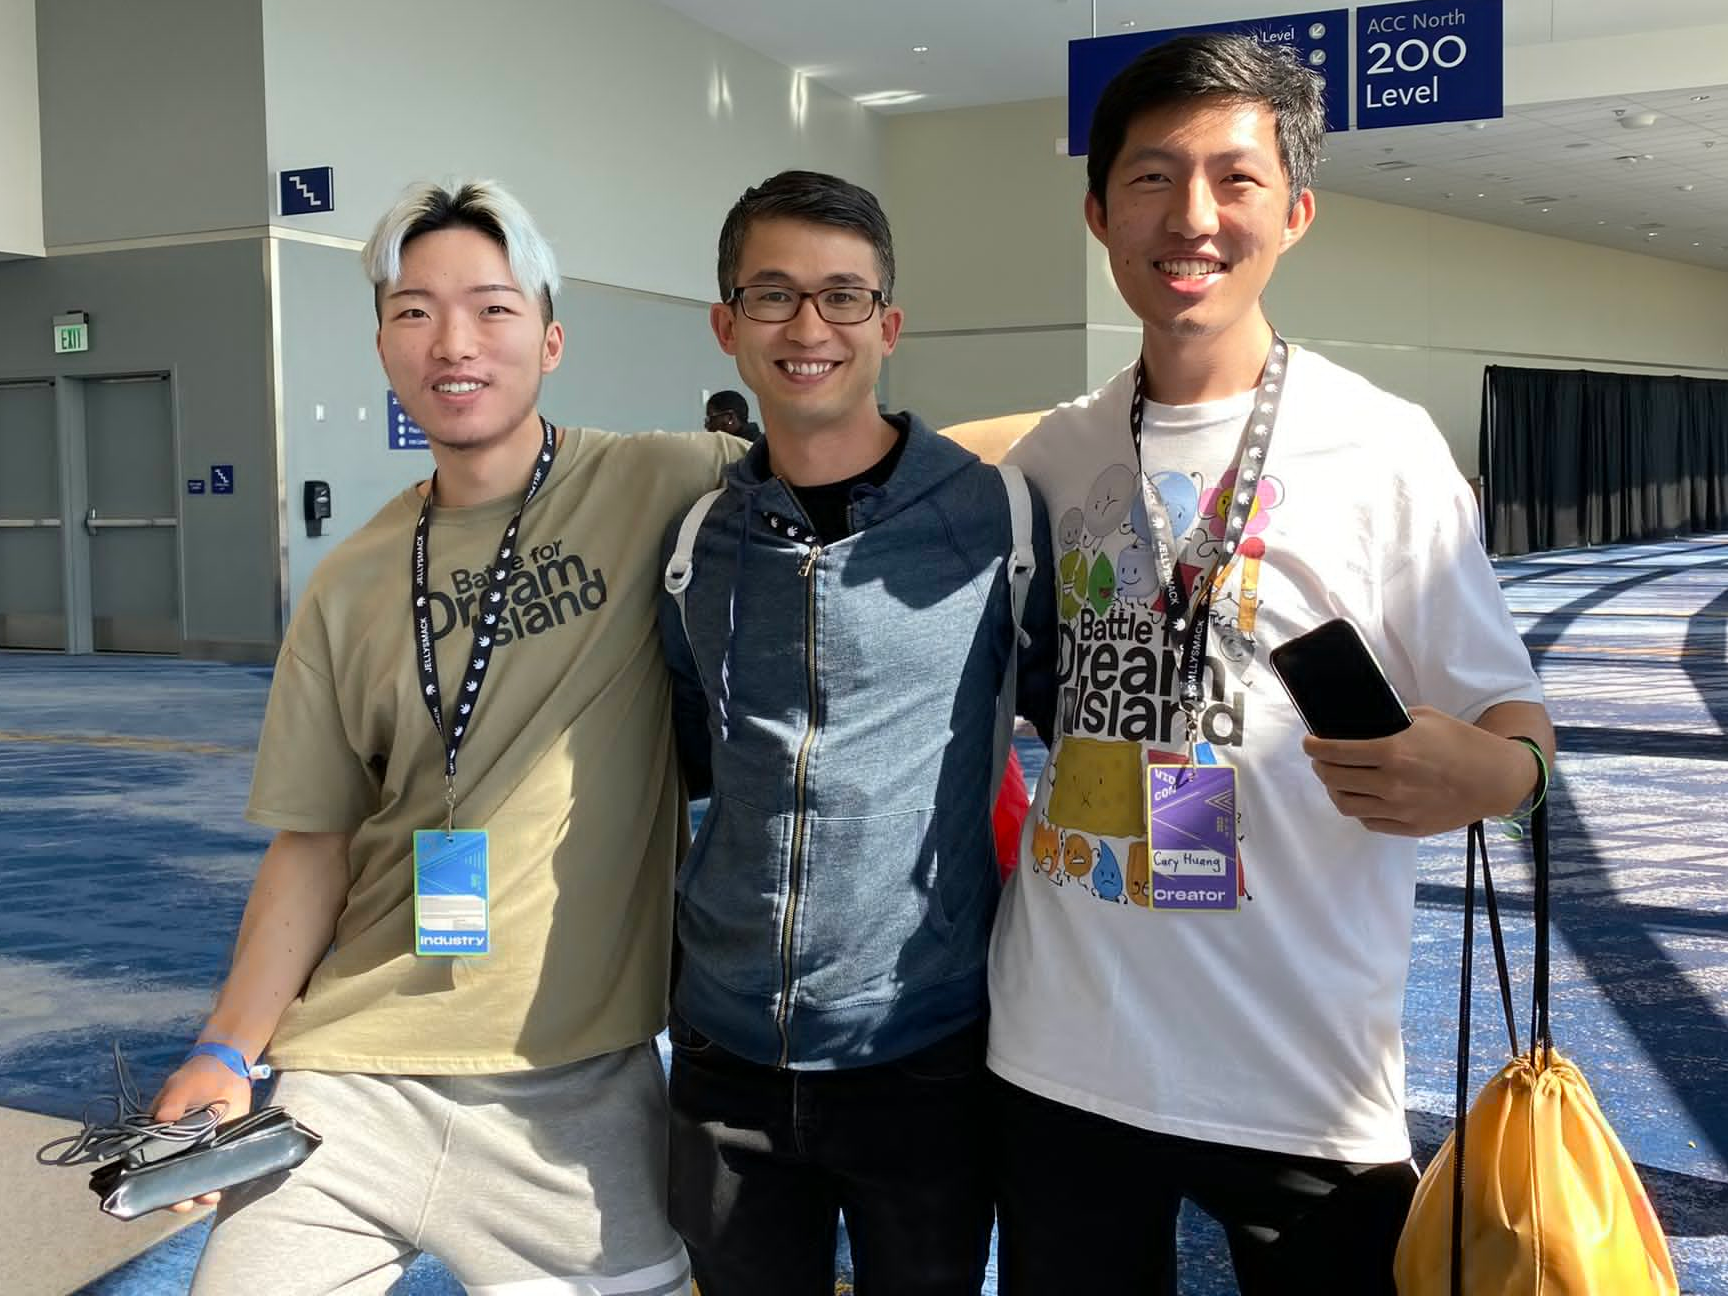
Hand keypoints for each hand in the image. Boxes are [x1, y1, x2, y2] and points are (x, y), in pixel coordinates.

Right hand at [151, 1054, 254, 1212]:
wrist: (229, 1070)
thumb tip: (162, 1117)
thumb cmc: (197, 1077)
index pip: (147, 1165)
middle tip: (183, 1204)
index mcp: (158, 1137)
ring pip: (195, 1177)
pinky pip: (218, 1169)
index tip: (152, 1193)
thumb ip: (173, 1100)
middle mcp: (176, 1150)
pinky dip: (219, 1180)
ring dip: (199, 1191)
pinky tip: (223, 1188)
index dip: (148, 1182)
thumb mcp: (181, 1085)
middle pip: (170, 1178)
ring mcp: (199, 1151)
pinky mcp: (220, 1149)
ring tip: (207, 1197)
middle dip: (175, 1195)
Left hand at [1303, 706, 1535, 836]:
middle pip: (1333, 779)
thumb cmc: (1462, 742)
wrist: (1497, 779)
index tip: (1309, 743)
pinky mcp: (1409, 827)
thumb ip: (1390, 722)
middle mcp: (1391, 783)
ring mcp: (1399, 809)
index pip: (1335, 752)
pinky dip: (1360, 809)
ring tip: (1338, 780)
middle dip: (1320, 768)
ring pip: (1346, 805)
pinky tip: (1363, 796)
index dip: (1314, 747)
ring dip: (1335, 790)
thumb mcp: (1425, 718)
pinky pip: (1369, 821)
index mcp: (1393, 751)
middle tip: (1321, 761)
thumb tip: (1361, 726)